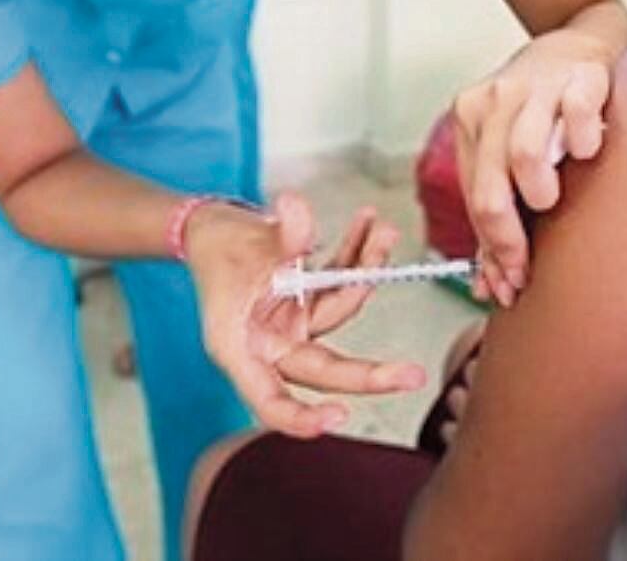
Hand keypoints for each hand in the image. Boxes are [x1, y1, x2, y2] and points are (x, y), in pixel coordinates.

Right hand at [184, 192, 425, 437]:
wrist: (212, 228)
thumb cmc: (217, 244)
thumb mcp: (242, 240)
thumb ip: (279, 234)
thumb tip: (297, 209)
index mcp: (239, 348)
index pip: (269, 400)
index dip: (300, 417)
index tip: (338, 418)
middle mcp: (271, 344)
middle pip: (325, 369)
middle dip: (372, 372)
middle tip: (414, 377)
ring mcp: (295, 324)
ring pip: (341, 309)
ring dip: (366, 270)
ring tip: (384, 231)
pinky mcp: (311, 302)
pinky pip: (341, 284)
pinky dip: (356, 255)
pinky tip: (369, 226)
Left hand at [452, 31, 612, 306]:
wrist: (582, 40)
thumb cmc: (545, 106)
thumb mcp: (509, 147)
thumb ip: (501, 208)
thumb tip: (490, 283)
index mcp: (471, 118)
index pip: (473, 198)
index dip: (491, 249)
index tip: (509, 281)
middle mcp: (496, 100)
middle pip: (488, 184)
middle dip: (507, 238)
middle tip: (527, 264)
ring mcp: (538, 86)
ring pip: (523, 151)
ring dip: (537, 188)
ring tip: (552, 199)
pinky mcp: (581, 75)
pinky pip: (577, 112)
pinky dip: (583, 139)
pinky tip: (588, 150)